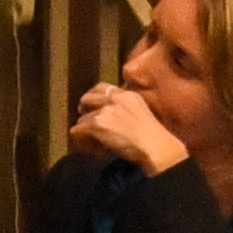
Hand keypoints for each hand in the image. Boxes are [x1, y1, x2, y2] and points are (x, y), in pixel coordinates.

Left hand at [72, 78, 189, 175]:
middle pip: (87, 98)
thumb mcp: (141, 112)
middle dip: (83, 108)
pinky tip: (88, 143)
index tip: (90, 105)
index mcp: (127, 95)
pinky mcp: (97, 124)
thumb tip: (108, 112)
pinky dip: (80, 137)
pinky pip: (78, 129)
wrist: (154, 145)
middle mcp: (115, 100)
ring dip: (85, 128)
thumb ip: (125, 108)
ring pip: (83, 117)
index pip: (102, 87)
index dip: (93, 96)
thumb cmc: (153, 136)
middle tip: (84, 118)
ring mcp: (105, 111)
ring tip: (92, 138)